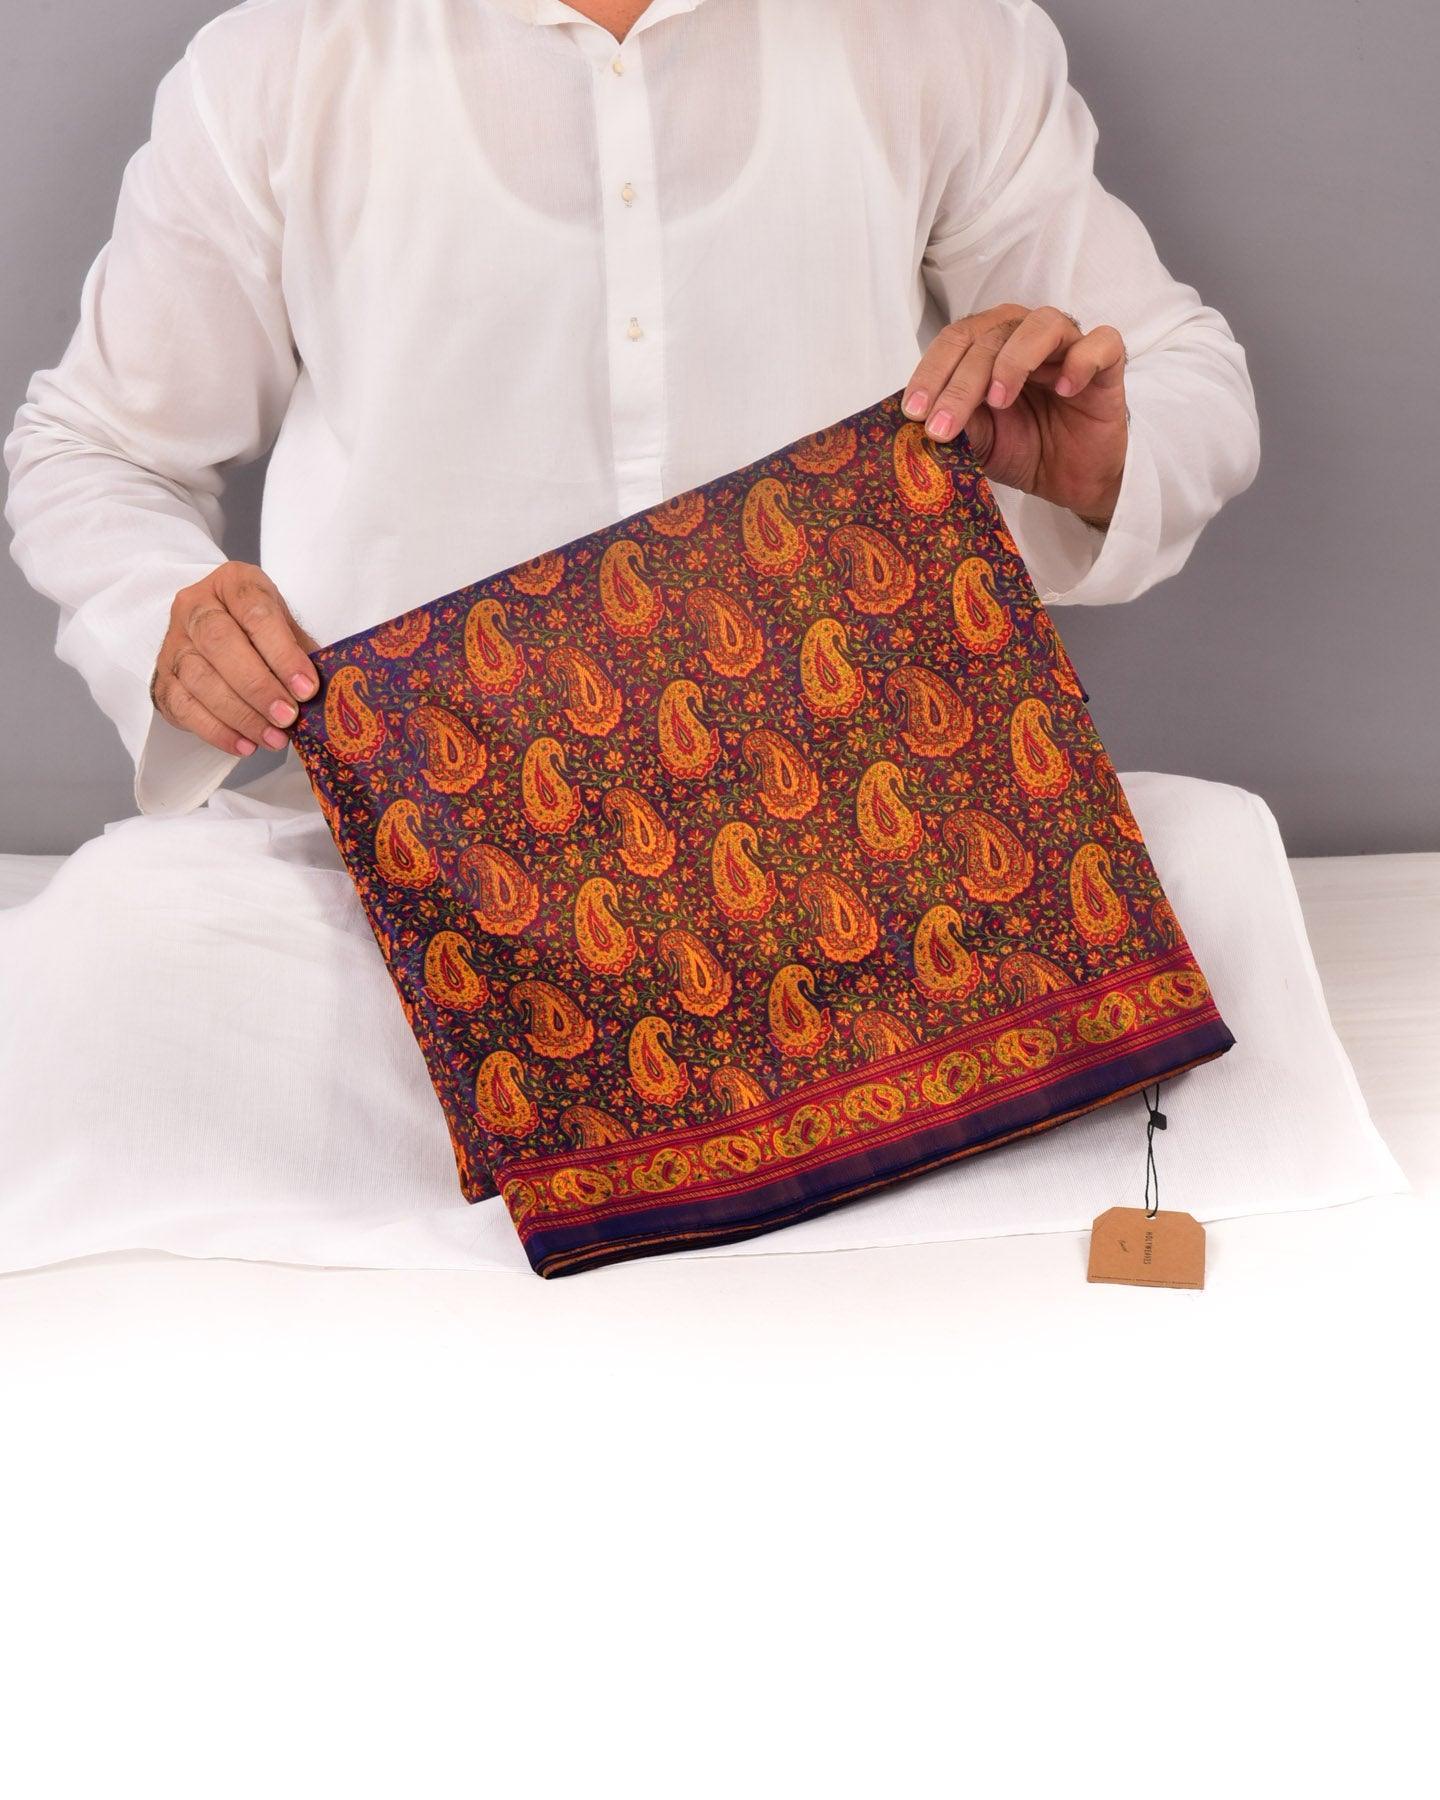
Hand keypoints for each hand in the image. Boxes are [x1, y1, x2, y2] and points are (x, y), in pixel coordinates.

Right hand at [150, 561, 319, 756]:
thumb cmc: (258, 630)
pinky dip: (216, 731)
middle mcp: (195, 607)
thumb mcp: (285, 627)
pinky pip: (183, 707)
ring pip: (199, 678)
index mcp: (231, 584)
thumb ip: (300, 652)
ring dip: (240, 715)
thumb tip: (327, 692)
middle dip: (258, 686)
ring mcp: (174, 643)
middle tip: (288, 716)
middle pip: (220, 643)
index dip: (282, 653)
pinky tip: (245, 744)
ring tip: (274, 737)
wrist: (212, 632)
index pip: (255, 613)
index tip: (306, 688)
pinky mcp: (163, 679)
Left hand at [903, 303, 1128, 527]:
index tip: (913, 412)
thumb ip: (959, 423)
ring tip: (999, 401)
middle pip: (990, 336)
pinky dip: (1081, 361)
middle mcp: (1026, 337)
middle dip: (960, 383)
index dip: (932, 372)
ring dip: (1013, 361)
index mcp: (992, 346)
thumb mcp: (981, 442)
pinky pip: (1101, 343)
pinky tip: (1065, 389)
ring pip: (1042, 324)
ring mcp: (1068, 347)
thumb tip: (923, 418)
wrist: (1070, 480)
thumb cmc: (1025, 449)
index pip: (957, 340)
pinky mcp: (1107, 365)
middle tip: (942, 427)